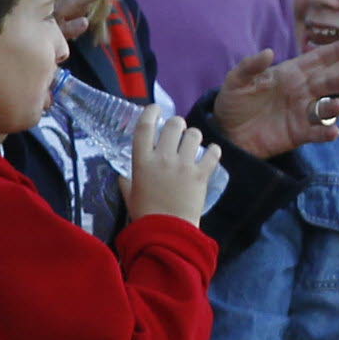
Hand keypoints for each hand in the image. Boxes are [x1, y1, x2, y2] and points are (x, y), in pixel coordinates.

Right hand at [125, 110, 224, 225]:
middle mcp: (162, 158)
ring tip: (194, 144)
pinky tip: (211, 153)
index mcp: (141, 161)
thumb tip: (124, 175)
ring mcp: (183, 165)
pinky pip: (213, 153)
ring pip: (194, 135)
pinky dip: (214, 151)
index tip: (156, 108)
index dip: (151, 112)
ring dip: (194, 136)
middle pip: (174, 125)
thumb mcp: (129, 195)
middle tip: (179, 130)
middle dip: (178, 124)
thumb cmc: (145, 214)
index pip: (144, 126)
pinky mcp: (201, 174)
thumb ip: (126, 181)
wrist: (166, 231)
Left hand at [215, 40, 338, 158]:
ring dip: (335, 107)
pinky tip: (333, 132)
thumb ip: (250, 66)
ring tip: (338, 106)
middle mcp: (302, 91)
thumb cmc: (234, 102)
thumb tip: (268, 52)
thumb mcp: (236, 81)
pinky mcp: (300, 134)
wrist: (227, 133)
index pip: (318, 60)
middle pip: (327, 83)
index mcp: (291, 74)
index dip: (336, 51)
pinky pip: (318, 132)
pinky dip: (327, 132)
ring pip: (326, 108)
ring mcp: (303, 113)